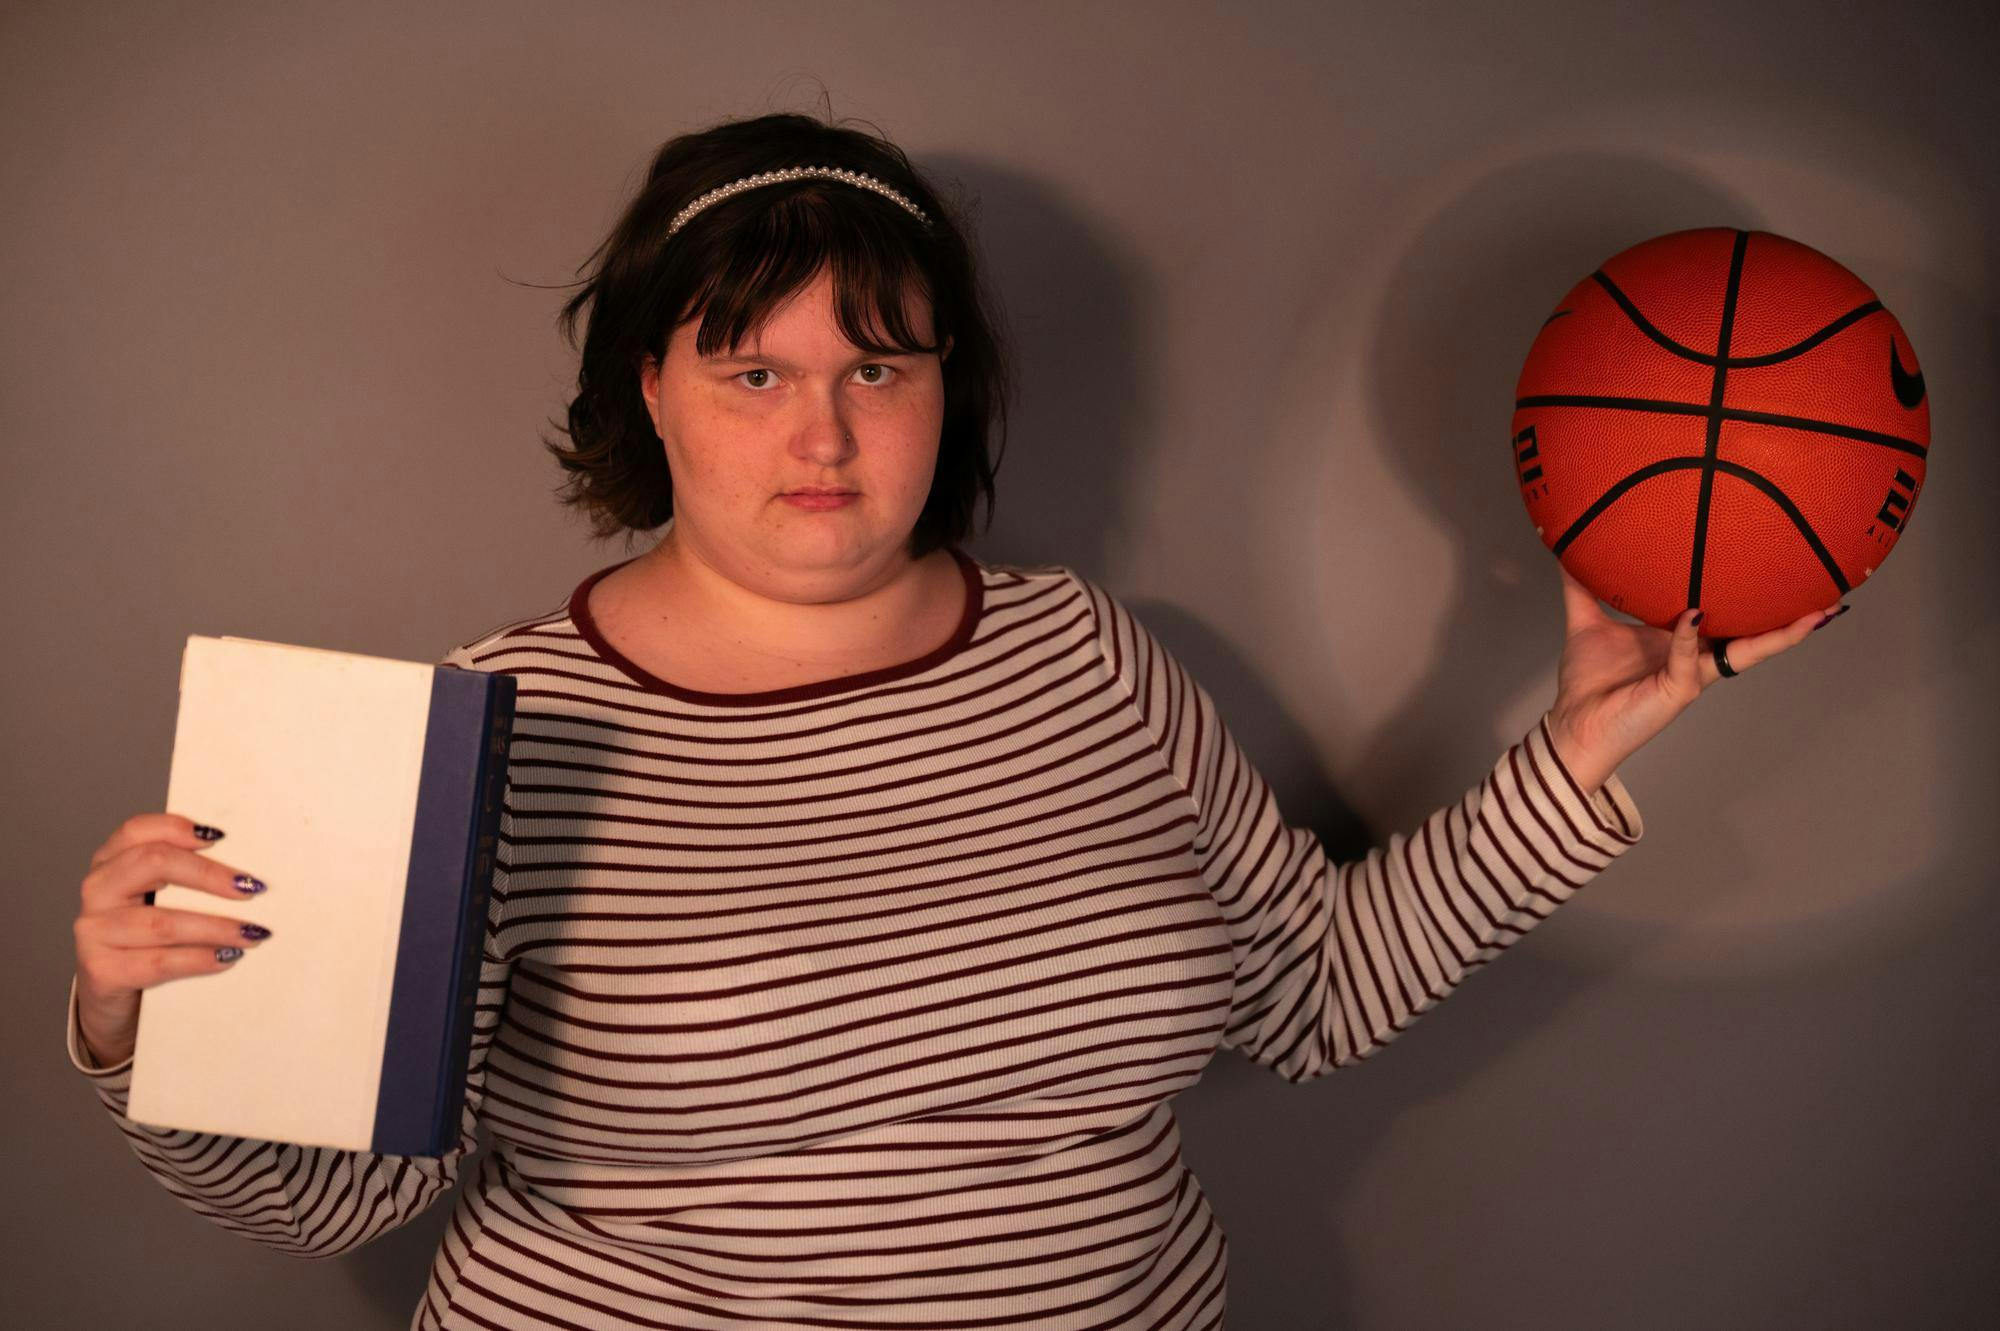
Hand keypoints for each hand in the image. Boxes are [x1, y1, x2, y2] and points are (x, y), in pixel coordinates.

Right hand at [72, 814, 273, 1067]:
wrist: (113, 995)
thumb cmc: (145, 939)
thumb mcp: (158, 900)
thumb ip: (184, 878)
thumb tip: (246, 874)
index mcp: (111, 863)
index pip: (137, 831)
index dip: (177, 827)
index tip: (220, 836)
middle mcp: (98, 890)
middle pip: (153, 864)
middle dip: (209, 874)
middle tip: (251, 888)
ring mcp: (95, 931)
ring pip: (162, 922)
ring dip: (217, 927)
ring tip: (252, 933)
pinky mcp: (103, 970)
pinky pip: (160, 962)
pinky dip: (200, 959)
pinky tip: (227, 958)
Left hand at [1543, 564, 1844, 793]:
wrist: (1574, 724)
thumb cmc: (1588, 681)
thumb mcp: (1586, 622)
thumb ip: (1582, 587)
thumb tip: (1566, 548)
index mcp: (1682, 640)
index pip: (1729, 617)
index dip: (1756, 598)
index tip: (1784, 570)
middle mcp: (1697, 657)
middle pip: (1754, 634)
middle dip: (1791, 618)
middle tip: (1827, 594)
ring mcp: (1694, 675)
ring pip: (1746, 652)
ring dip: (1780, 634)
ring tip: (1815, 615)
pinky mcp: (1679, 690)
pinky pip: (1690, 657)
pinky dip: (1688, 635)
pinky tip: (1694, 613)